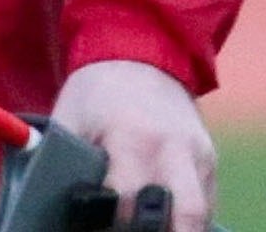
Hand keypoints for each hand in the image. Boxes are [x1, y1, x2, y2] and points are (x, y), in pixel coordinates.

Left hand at [50, 58, 215, 230]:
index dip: (112, 223)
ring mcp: (198, 153)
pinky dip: (188, 217)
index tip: (96, 224)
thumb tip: (55, 205)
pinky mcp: (210, 157)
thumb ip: (65, 164)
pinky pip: (207, 200)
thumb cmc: (96, 92)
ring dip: (179, 228)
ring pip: (202, 212)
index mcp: (131, 136)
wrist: (139, 52)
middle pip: (185, 214)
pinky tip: (165, 219)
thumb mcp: (69, 120)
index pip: (128, 200)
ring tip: (151, 228)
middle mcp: (172, 148)